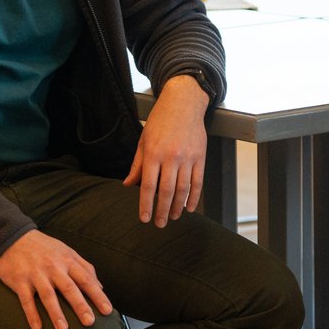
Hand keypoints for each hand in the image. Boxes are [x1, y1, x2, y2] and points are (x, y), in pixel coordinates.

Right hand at [0, 230, 112, 328]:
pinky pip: (26, 300)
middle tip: (90, 322)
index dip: (98, 295)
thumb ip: (85, 267)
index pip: (86, 280)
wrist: (13, 238)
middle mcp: (54, 267)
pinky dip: (32, 314)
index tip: (107, 310)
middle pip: (69, 288)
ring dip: (56, 313)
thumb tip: (100, 286)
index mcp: (68, 261)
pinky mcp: (20, 280)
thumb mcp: (67, 252)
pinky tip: (37, 328)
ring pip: (48, 295)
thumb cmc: (45, 248)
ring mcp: (36, 274)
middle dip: (80, 306)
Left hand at [124, 74, 209, 226]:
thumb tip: (128, 185)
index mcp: (153, 154)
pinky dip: (194, 197)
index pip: (148, 186)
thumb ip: (137, 165)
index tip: (144, 218)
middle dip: (162, 211)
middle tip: (159, 224)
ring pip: (183, 189)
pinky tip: (190, 207)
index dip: (146, 205)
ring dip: (178, 207)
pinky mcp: (200, 157)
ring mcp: (188, 158)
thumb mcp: (143, 141)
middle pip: (167, 191)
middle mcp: (171, 157)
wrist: (183, 104)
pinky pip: (198, 182)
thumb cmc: (160, 121)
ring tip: (174, 217)